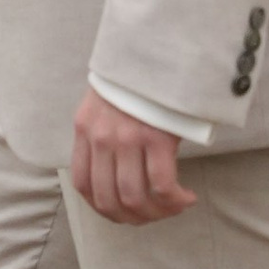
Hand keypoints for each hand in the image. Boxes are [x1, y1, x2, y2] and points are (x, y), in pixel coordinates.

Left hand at [69, 90, 196, 226]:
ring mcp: (127, 139)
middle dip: (132, 218)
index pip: (83, 184)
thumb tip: (114, 172)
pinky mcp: (156, 137)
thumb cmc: (134, 81)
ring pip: (135, 197)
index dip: (103, 209)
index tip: (124, 213)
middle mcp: (101, 138)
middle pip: (109, 199)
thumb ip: (102, 134)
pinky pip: (162, 185)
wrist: (154, 50)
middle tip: (153, 217)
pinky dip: (174, 201)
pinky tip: (186, 198)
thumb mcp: (103, 104)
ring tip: (173, 208)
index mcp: (84, 130)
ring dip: (156, 213)